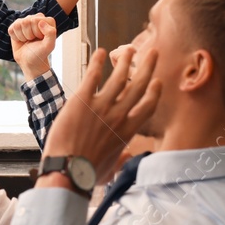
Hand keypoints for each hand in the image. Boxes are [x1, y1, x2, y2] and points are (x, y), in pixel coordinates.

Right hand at [8, 14, 57, 79]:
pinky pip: (11, 29)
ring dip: (22, 36)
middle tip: (33, 40)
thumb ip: (51, 33)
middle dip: (29, 34)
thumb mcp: (49, 45)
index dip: (36, 32)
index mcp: (47, 21)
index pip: (36, 20)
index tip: (40, 39)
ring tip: (27, 40)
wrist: (30, 61)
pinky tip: (21, 40)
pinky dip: (15, 37)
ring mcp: (26, 21)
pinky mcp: (16, 27)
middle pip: (26, 21)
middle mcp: (37, 18)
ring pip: (18, 25)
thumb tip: (41, 22)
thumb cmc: (40, 53)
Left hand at [38, 46, 161, 187]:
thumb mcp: (110, 170)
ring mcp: (101, 107)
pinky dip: (97, 62)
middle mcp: (118, 116)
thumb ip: (121, 160)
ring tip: (128, 49)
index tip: (157, 82)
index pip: (148, 107)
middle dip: (148, 67)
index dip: (154, 92)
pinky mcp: (81, 101)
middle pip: (138, 86)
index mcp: (127, 132)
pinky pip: (92, 76)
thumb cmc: (86, 175)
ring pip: (119, 77)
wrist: (67, 171)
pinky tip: (100, 52)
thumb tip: (127, 157)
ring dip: (125, 61)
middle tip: (152, 53)